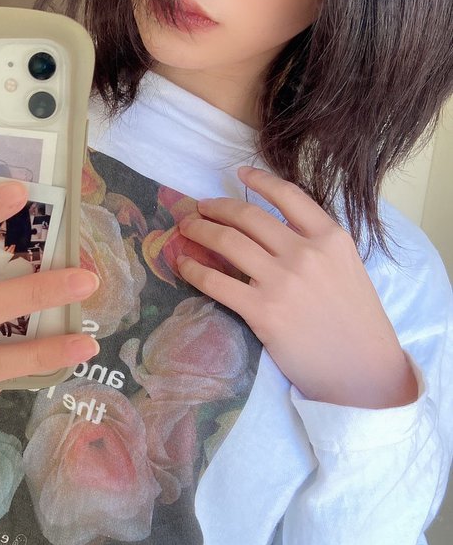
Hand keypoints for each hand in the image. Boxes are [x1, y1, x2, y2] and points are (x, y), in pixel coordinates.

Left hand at [173, 166, 418, 408]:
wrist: (364, 370)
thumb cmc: (356, 323)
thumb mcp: (347, 268)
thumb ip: (316, 245)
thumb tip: (275, 230)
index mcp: (331, 238)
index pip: (288, 195)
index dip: (258, 181)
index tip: (238, 174)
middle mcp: (305, 253)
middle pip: (248, 217)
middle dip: (215, 208)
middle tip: (197, 208)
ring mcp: (282, 281)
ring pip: (228, 242)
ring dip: (200, 230)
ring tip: (185, 228)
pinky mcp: (262, 311)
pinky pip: (216, 281)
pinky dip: (193, 269)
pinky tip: (182, 263)